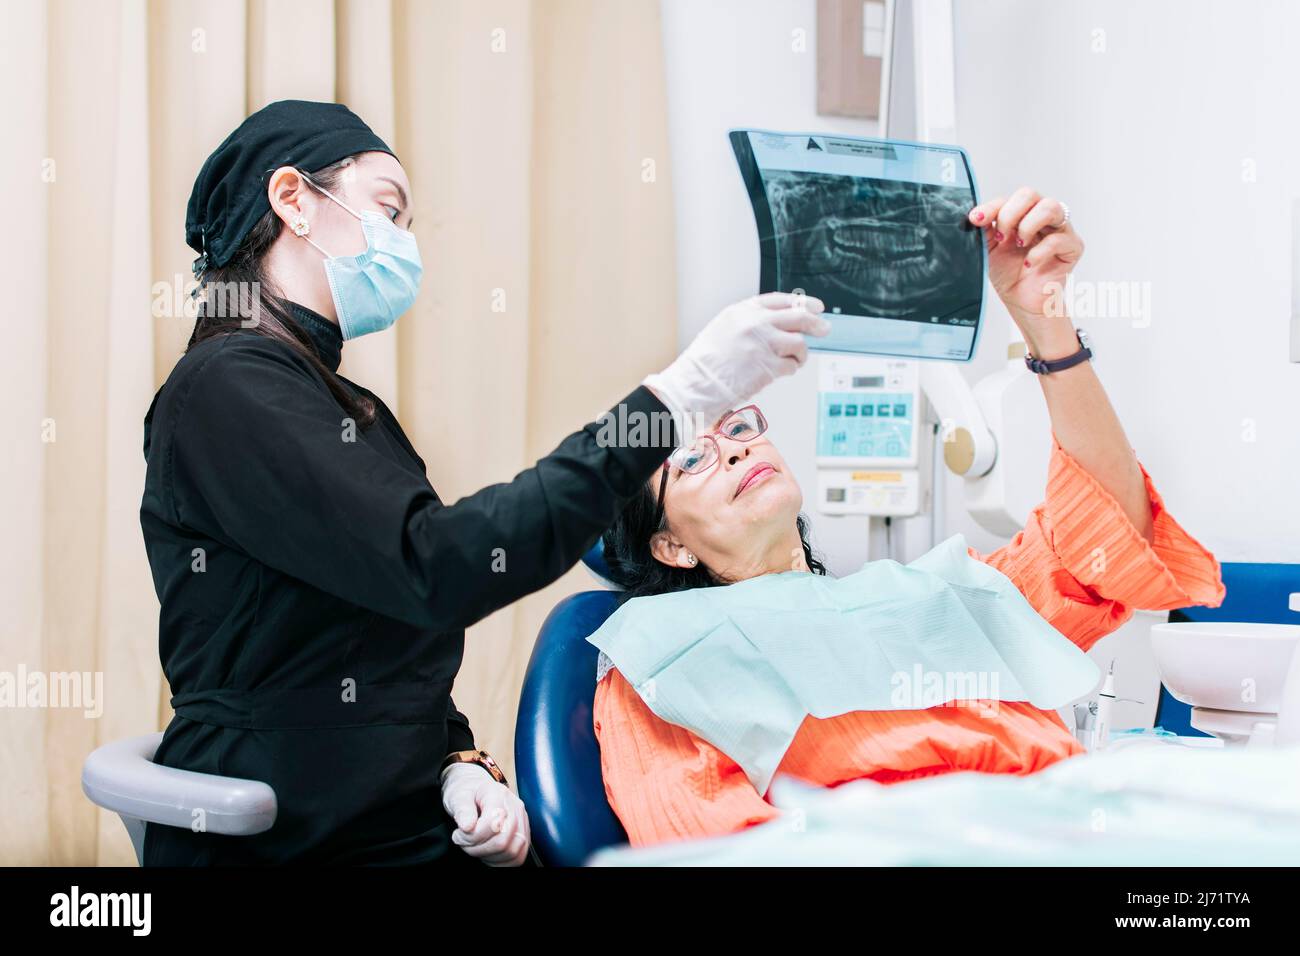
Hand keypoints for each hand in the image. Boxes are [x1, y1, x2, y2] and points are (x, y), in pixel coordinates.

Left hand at [440, 762, 530, 865]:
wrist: (475, 788)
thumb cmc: (467, 792)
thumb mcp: (458, 796)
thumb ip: (462, 809)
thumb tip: (467, 826)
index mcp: (498, 795)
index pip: (492, 825)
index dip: (472, 837)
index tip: (458, 835)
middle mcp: (515, 807)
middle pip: (503, 841)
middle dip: (478, 849)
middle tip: (465, 842)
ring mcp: (522, 820)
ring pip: (513, 851)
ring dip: (490, 856)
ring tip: (475, 847)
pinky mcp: (523, 832)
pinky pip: (519, 856)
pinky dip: (502, 861)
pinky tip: (488, 853)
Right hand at [644, 292, 828, 441]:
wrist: (695, 383)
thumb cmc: (706, 362)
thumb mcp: (724, 329)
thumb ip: (750, 322)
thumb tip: (780, 323)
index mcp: (743, 311)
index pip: (780, 300)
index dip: (801, 303)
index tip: (815, 307)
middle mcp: (755, 323)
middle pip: (797, 317)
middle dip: (815, 322)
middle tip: (824, 328)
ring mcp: (763, 344)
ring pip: (799, 342)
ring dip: (800, 353)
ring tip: (793, 360)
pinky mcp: (768, 366)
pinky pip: (791, 365)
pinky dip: (790, 369)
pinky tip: (782, 371)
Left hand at [968, 188, 1082, 357]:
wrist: (1021, 300)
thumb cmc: (1009, 273)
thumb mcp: (989, 249)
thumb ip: (984, 231)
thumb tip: (975, 217)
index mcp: (1022, 214)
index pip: (1008, 198)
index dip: (991, 207)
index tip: (976, 219)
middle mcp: (1042, 217)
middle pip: (1029, 194)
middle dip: (1009, 214)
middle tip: (1001, 236)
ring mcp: (1060, 229)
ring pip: (1050, 207)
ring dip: (1028, 225)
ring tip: (1019, 244)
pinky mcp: (1073, 247)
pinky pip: (1058, 239)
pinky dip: (1039, 252)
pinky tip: (1029, 264)